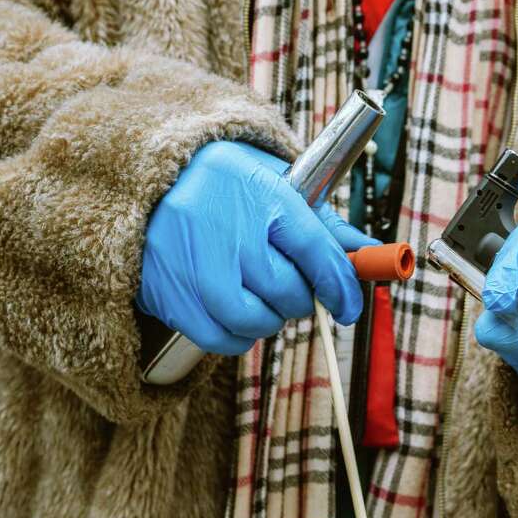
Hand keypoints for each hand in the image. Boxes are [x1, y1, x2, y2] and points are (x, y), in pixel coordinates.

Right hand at [136, 141, 376, 354]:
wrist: (144, 178)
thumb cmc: (223, 184)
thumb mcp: (276, 185)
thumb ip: (324, 225)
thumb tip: (372, 254)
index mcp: (258, 191)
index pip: (315, 250)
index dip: (340, 285)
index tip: (348, 304)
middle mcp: (223, 227)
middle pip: (286, 290)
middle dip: (299, 297)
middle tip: (291, 287)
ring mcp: (191, 264)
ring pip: (254, 320)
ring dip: (268, 319)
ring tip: (260, 296)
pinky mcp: (168, 294)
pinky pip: (220, 338)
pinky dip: (237, 335)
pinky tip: (235, 311)